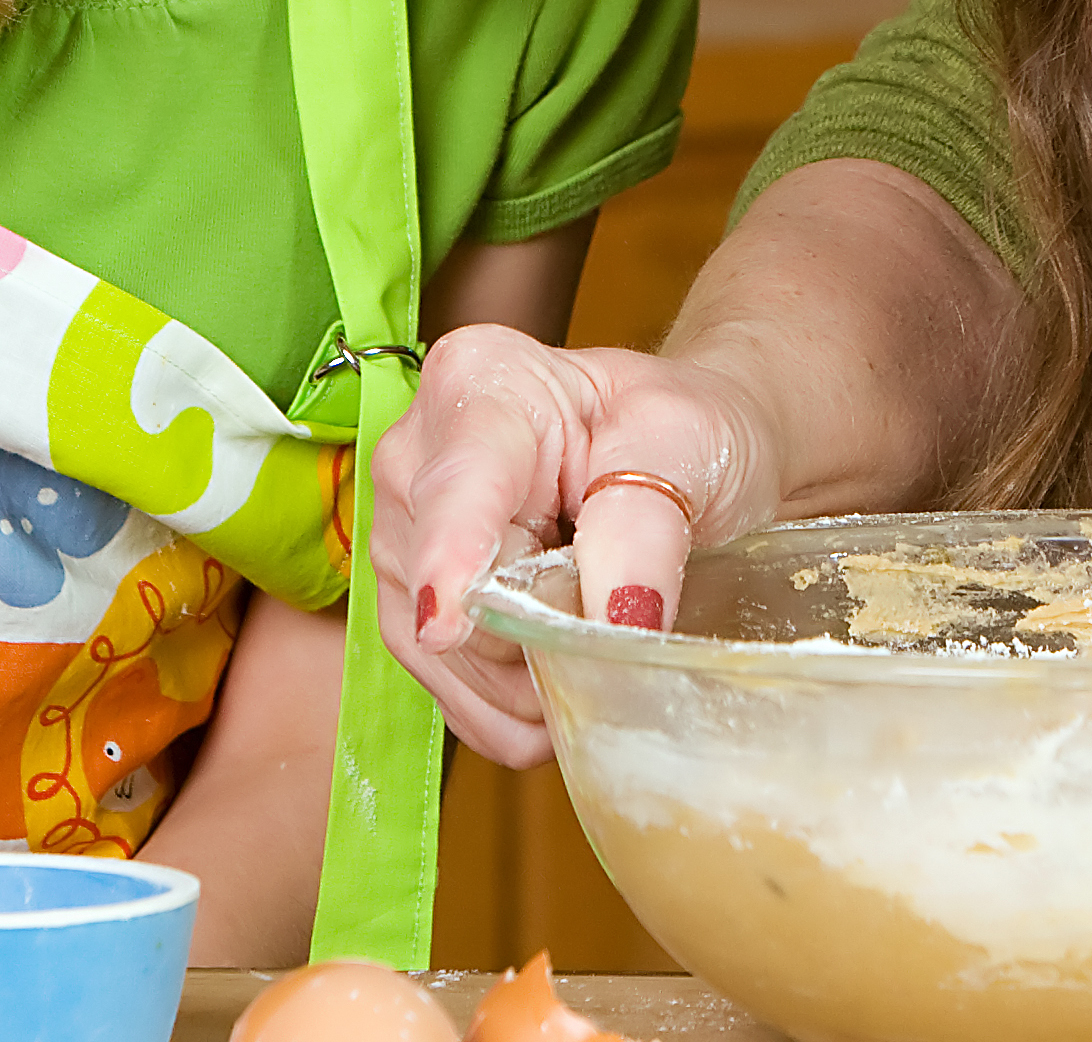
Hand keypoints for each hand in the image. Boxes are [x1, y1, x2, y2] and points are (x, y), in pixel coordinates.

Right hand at [369, 330, 782, 765]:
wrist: (684, 455)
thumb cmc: (684, 430)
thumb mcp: (686, 449)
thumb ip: (644, 527)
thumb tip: (618, 621)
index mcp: (481, 383)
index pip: (458, 485)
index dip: (448, 561)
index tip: (446, 624)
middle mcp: (419, 454)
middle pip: (446, 584)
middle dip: (530, 639)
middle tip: (619, 638)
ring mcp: (406, 532)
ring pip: (439, 650)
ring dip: (524, 686)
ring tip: (603, 667)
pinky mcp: (410, 599)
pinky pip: (442, 681)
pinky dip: (506, 709)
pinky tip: (561, 700)